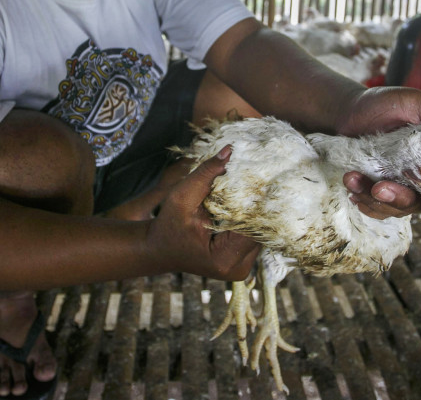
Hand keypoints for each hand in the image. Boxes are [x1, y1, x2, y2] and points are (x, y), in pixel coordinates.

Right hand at [146, 146, 259, 279]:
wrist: (159, 250)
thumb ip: (205, 174)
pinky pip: (254, 235)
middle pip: (261, 229)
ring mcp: (243, 267)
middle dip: (257, 203)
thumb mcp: (181, 197)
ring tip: (253, 187)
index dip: (258, 200)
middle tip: (259, 176)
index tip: (260, 175)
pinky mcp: (243, 261)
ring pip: (260, 231)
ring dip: (254, 210)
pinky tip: (246, 201)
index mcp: (225, 258)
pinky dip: (249, 218)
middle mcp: (239, 268)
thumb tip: (229, 150)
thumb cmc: (167, 225)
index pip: (254, 225)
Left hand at [337, 86, 420, 223]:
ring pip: (397, 208)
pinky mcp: (380, 189)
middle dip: (399, 200)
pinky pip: (377, 207)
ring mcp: (402, 184)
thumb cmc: (383, 103)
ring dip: (375, 200)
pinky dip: (363, 201)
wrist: (346, 110)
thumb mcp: (416, 103)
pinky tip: (351, 187)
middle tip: (378, 188)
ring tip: (352, 179)